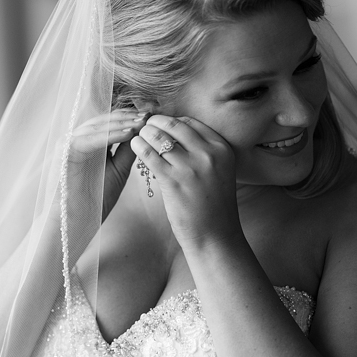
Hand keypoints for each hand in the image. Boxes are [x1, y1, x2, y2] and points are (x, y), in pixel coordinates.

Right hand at [70, 109, 147, 219]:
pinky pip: (90, 138)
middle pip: (103, 121)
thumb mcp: (119, 169)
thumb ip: (127, 150)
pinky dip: (110, 135)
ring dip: (121, 123)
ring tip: (141, 122)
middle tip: (148, 115)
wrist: (78, 221)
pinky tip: (129, 133)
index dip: (129, 118)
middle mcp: (77, 140)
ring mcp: (69, 143)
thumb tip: (144, 131)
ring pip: (97, 127)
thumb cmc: (97, 199)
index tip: (151, 117)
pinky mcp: (66, 151)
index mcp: (88, 143)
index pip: (109, 123)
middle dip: (127, 117)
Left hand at [130, 115, 241, 249]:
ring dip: (145, 133)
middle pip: (174, 125)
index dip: (171, 120)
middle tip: (144, 125)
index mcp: (222, 148)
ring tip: (137, 135)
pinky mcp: (174, 181)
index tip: (160, 123)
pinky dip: (139, 146)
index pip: (190, 122)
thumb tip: (173, 135)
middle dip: (155, 122)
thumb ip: (201, 152)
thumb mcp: (217, 171)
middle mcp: (209, 154)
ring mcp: (191, 167)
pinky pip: (150, 155)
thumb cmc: (212, 204)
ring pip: (160, 137)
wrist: (216, 236)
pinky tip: (134, 146)